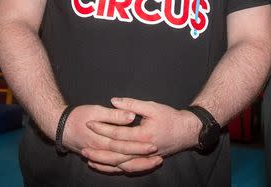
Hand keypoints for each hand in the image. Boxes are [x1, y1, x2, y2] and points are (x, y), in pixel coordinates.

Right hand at [60, 105, 159, 172]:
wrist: (58, 126)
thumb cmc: (76, 116)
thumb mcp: (95, 111)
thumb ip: (113, 115)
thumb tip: (130, 116)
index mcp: (101, 139)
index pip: (124, 145)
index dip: (139, 146)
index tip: (153, 144)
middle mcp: (100, 152)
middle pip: (124, 159)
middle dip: (142, 158)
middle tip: (159, 156)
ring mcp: (99, 157)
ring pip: (120, 166)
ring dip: (137, 165)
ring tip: (153, 163)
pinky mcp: (98, 158)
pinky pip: (113, 168)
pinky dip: (125, 168)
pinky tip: (136, 166)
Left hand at [82, 97, 199, 173]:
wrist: (187, 132)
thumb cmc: (170, 118)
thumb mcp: (152, 107)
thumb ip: (132, 104)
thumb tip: (114, 101)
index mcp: (143, 136)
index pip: (117, 133)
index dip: (102, 128)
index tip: (89, 123)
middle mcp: (142, 150)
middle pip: (116, 153)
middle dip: (99, 150)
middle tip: (83, 147)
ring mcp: (144, 158)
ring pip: (120, 165)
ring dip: (104, 163)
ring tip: (89, 159)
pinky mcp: (145, 161)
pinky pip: (128, 168)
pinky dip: (115, 169)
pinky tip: (105, 166)